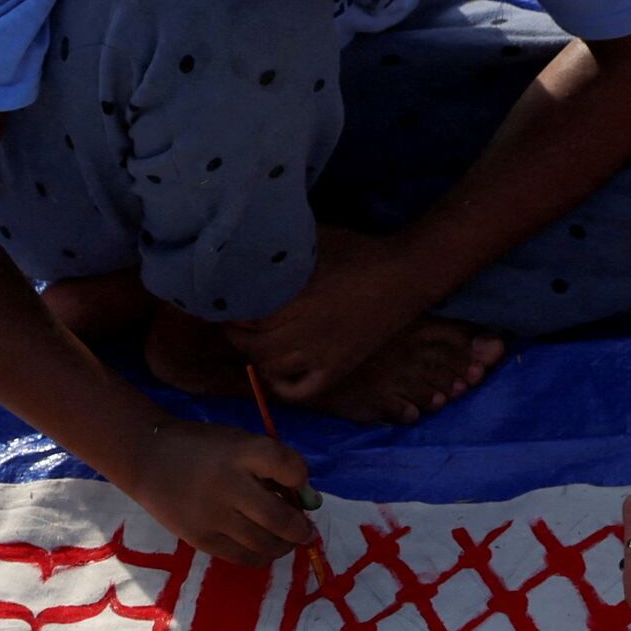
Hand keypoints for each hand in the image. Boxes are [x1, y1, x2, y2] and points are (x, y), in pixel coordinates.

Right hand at [126, 420, 317, 565]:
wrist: (149, 460)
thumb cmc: (204, 449)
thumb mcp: (238, 442)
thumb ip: (271, 464)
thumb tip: (306, 500)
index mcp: (240, 452)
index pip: (286, 466)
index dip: (300, 478)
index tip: (299, 484)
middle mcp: (227, 484)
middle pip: (279, 517)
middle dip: (300, 528)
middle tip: (306, 531)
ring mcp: (213, 516)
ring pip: (264, 544)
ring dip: (285, 545)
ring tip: (288, 540)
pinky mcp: (202, 539)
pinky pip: (244, 557)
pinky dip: (262, 555)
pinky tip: (266, 547)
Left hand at [233, 234, 429, 405]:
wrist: (404, 275)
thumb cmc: (358, 251)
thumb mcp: (315, 240)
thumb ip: (284, 249)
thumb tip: (250, 241)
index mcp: (298, 299)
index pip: (247, 317)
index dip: (231, 312)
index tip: (225, 301)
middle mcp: (306, 332)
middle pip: (254, 346)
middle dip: (237, 334)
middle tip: (234, 322)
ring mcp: (321, 355)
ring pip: (271, 368)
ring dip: (256, 356)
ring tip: (254, 341)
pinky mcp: (337, 369)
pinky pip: (300, 391)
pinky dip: (282, 386)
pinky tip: (277, 370)